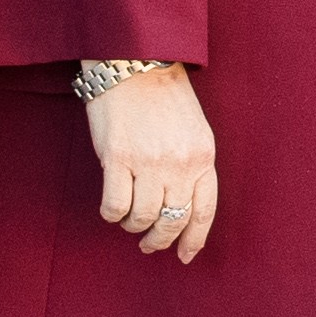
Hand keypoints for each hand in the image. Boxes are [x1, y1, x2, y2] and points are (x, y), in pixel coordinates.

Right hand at [87, 67, 219, 260]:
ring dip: (134, 225)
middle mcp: (180, 163)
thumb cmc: (162, 94)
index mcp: (203, 155)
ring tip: (128, 219)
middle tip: (149, 244)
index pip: (204, 211)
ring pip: (143, 218)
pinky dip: (112, 214)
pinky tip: (111, 209)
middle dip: (160, 240)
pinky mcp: (117, 158)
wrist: (133, 61)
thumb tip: (179, 204)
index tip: (184, 255)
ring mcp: (148, 162)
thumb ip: (191, 165)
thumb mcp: (193, 128)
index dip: (194, 239)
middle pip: (173, 220)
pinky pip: (115, 206)